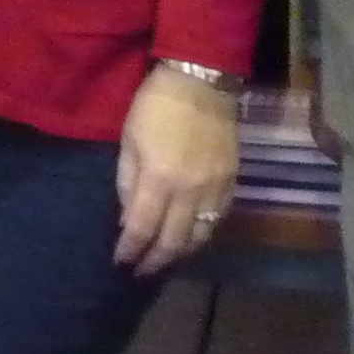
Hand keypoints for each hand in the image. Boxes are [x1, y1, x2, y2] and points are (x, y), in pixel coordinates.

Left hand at [114, 68, 240, 272]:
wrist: (201, 82)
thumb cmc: (155, 106)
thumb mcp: (129, 140)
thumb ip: (128, 182)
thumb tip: (127, 219)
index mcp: (159, 179)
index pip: (142, 229)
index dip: (130, 250)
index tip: (120, 262)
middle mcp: (190, 191)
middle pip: (174, 241)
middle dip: (155, 261)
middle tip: (141, 271)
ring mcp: (215, 188)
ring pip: (201, 236)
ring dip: (181, 252)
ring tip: (165, 258)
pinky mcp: (232, 181)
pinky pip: (219, 218)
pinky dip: (204, 233)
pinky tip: (191, 235)